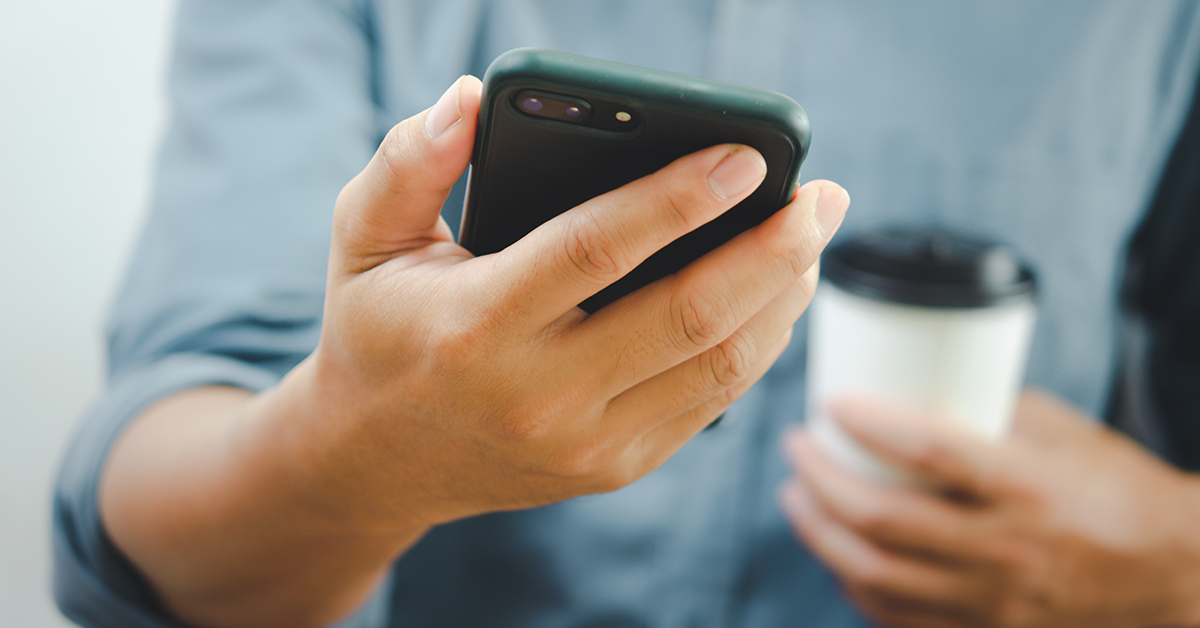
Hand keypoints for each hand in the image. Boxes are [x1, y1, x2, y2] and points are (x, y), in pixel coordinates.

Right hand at [100, 75, 848, 627]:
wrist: (380, 462)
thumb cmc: (380, 330)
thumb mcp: (362, 238)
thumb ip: (408, 162)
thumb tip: (467, 98)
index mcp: (475, 325)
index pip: (595, 250)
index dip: (678, 197)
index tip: (747, 154)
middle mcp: (537, 394)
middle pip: (687, 315)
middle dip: (771, 248)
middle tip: (821, 196)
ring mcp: (584, 442)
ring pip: (717, 366)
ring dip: (781, 297)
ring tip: (811, 239)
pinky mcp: (614, 468)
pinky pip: (709, 403)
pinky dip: (757, 345)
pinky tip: (775, 297)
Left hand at [780, 390, 1199, 627]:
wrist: (1175, 574)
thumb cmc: (1116, 489)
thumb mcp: (1063, 433)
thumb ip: (989, 410)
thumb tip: (911, 383)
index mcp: (1030, 487)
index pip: (930, 451)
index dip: (869, 424)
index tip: (830, 403)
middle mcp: (1007, 550)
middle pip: (884, 520)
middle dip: (821, 480)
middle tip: (796, 449)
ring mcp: (993, 603)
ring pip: (877, 575)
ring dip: (820, 534)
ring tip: (797, 498)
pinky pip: (896, 618)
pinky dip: (856, 584)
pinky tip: (836, 553)